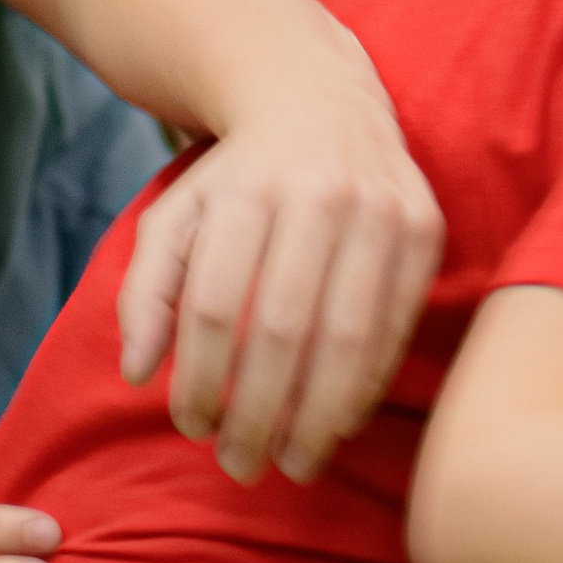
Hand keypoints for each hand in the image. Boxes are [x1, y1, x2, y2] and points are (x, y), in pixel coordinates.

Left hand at [117, 25, 443, 486]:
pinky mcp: (424, 229)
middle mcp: (317, 195)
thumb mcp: (174, 214)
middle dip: (258, 412)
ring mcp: (380, 210)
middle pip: (282, 329)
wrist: (319, 97)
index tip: (190, 426)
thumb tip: (139, 373)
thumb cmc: (237, 177)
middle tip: (239, 465)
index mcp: (245, 191)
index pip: (214, 305)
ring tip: (292, 463)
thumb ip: (146, 289)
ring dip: (318, 417)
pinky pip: (395, 327)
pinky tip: (337, 423)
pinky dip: (366, 386)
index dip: (199, 377)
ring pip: (349, 337)